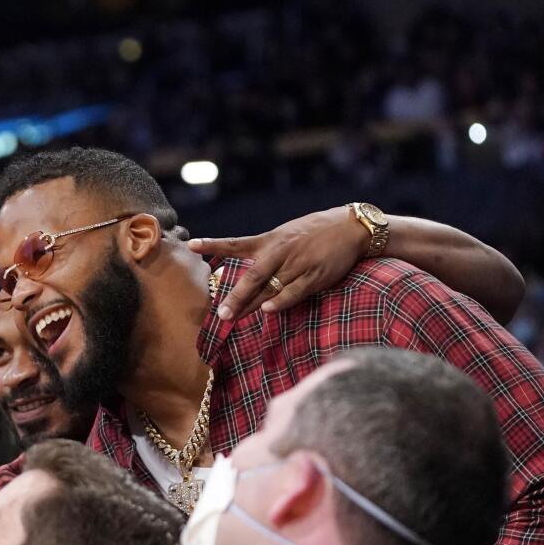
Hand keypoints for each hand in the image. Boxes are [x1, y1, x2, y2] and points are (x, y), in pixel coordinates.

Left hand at [188, 207, 367, 320]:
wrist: (351, 227)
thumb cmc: (315, 232)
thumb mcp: (286, 234)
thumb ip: (266, 252)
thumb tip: (248, 274)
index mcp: (270, 241)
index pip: (236, 244)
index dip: (213, 245)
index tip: (191, 244)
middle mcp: (280, 253)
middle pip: (253, 276)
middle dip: (235, 295)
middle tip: (220, 312)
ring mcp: (297, 265)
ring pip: (270, 288)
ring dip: (251, 304)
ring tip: (233, 317)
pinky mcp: (314, 276)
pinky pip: (294, 292)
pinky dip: (280, 301)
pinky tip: (267, 310)